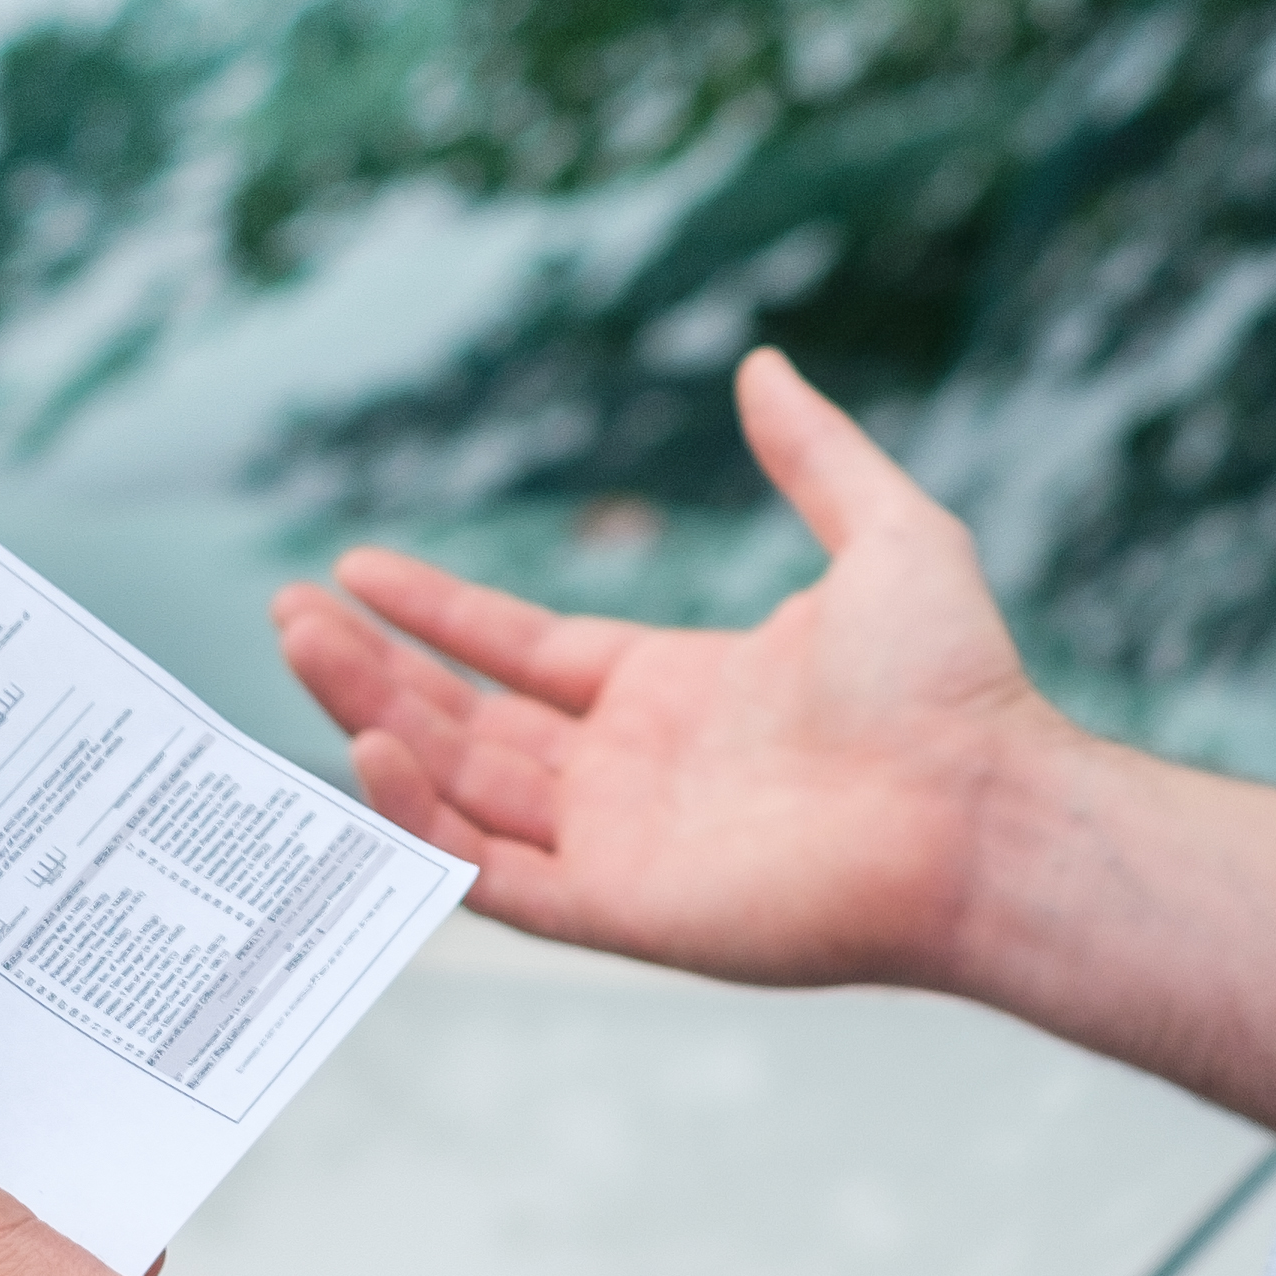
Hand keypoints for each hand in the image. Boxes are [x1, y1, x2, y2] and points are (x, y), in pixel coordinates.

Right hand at [271, 347, 1060, 993]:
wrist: (989, 807)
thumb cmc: (955, 685)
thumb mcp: (884, 534)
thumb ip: (813, 454)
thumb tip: (764, 363)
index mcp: (678, 692)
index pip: (525, 653)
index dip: (439, 613)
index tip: (354, 567)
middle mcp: (635, 772)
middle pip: (468, 718)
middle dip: (373, 665)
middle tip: (286, 610)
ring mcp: (622, 846)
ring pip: (458, 788)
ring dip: (374, 721)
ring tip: (300, 647)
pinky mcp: (623, 911)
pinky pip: (491, 875)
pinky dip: (423, 823)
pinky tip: (372, 748)